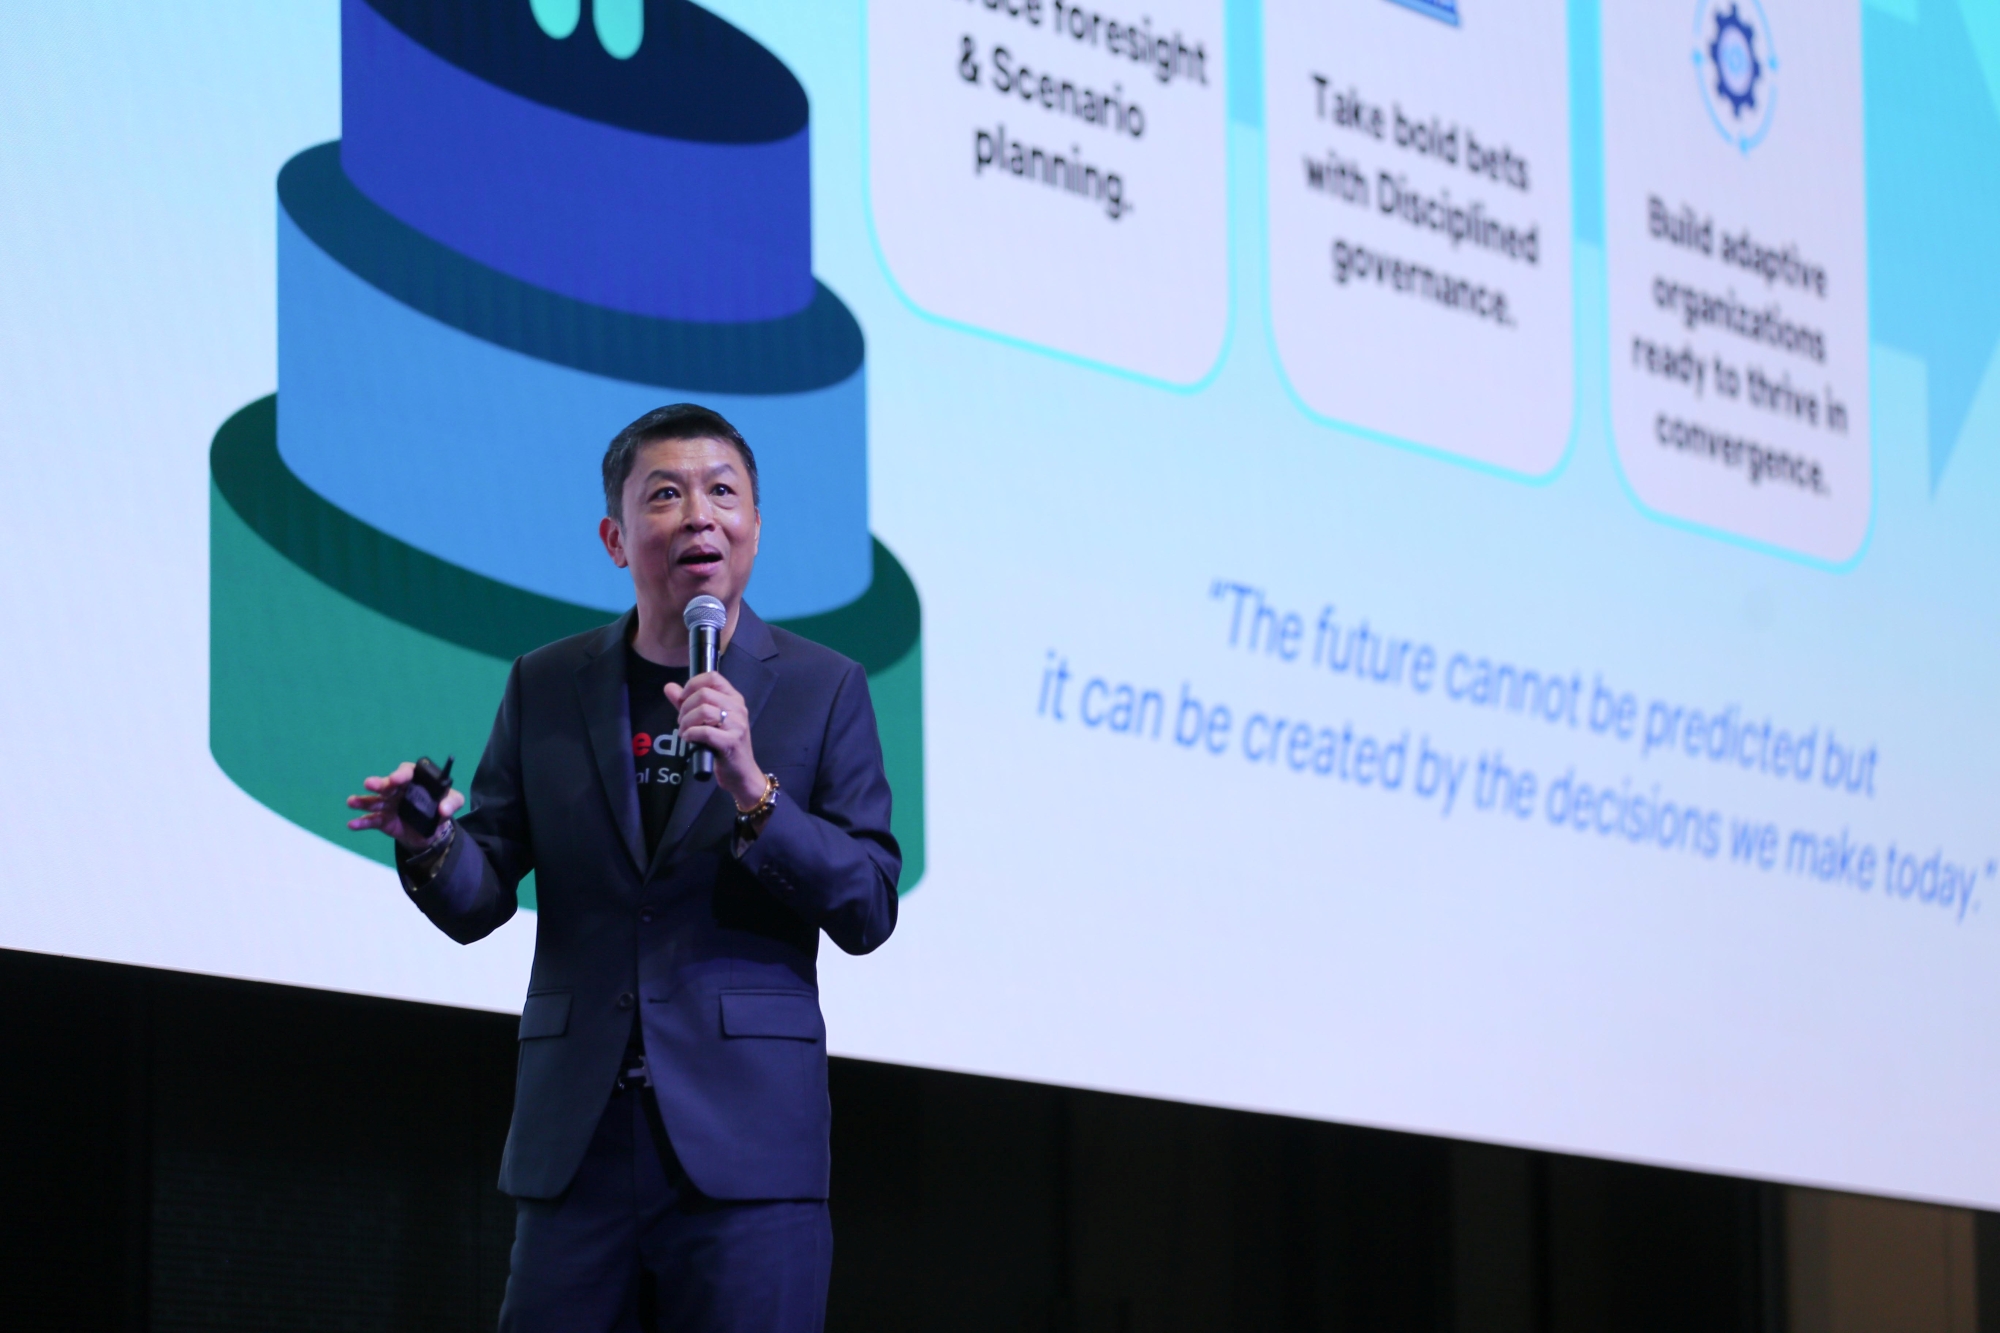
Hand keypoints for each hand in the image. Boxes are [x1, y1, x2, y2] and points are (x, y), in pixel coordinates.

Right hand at [346, 761, 465, 850]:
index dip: (401, 774)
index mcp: (415, 780)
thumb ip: (452, 803)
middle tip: (371, 784)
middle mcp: (399, 790)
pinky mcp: (383, 820)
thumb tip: (444, 810)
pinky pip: (372, 820)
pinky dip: (362, 822)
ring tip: (352, 802)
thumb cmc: (441, 807)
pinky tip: (352, 824)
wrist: (432, 831)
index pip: (407, 773)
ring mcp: (389, 805)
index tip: (397, 778)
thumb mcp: (454, 802)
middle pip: (388, 785)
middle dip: (380, 784)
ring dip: (363, 801)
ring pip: (375, 801)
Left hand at [664, 672, 764, 809]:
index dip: (692, 684)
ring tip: (685, 732)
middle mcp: (738, 708)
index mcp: (734, 699)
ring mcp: (737, 725)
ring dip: (686, 722)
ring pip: (703, 710)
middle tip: (682, 722)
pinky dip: (691, 734)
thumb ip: (687, 703)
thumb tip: (669, 687)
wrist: (742, 774)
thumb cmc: (724, 746)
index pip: (712, 677)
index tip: (683, 698)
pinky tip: (690, 739)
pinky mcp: (731, 742)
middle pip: (703, 693)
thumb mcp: (707, 721)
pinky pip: (704, 731)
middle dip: (685, 707)